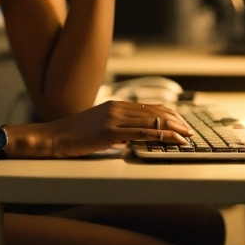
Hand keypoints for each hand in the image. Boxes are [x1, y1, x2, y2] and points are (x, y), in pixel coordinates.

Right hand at [45, 100, 192, 157]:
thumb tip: (133, 134)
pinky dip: (161, 135)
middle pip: (154, 111)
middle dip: (176, 121)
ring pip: (152, 120)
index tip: (181, 121)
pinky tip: (172, 139)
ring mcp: (114, 119)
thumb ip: (117, 126)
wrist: (55, 137)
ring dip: (173, 128)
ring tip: (187, 136)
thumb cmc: (74, 135)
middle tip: (190, 130)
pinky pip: (142, 132)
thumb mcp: (99, 125)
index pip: (149, 106)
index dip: (168, 113)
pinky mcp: (110, 132)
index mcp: (115, 105)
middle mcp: (117, 108)